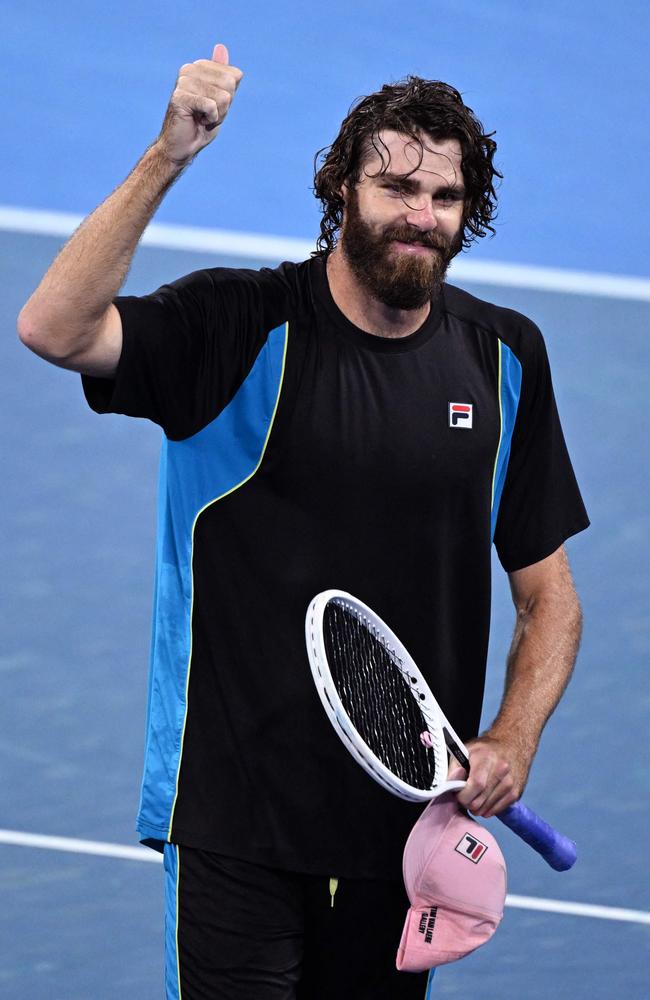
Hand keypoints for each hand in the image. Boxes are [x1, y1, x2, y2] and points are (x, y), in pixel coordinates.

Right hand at [157, 43, 243, 164]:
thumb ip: (223, 75)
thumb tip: (221, 46)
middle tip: (207, 114)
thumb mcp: (219, 99)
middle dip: (224, 107)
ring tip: (201, 118)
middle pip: (230, 84)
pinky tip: (197, 122)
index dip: (229, 98)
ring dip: (217, 115)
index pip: (234, 76)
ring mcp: (183, 82)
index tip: (213, 107)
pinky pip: (212, 106)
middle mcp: (189, 69)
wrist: (182, 147)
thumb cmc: (201, 125)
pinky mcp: (180, 97)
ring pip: (223, 97)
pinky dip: (210, 120)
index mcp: (198, 67)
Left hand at [451, 734, 529, 817]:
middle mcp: (501, 770)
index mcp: (486, 758)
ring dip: (477, 807)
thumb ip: (454, 768)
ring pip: (487, 810)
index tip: (458, 793)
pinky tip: (484, 799)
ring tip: (475, 795)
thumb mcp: (465, 750)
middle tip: (465, 795)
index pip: (476, 785)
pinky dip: (488, 809)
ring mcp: (510, 783)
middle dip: (467, 803)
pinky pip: (496, 811)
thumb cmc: (485, 750)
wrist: (511, 745)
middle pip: (479, 801)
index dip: (463, 795)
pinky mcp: (516, 793)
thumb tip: (450, 785)